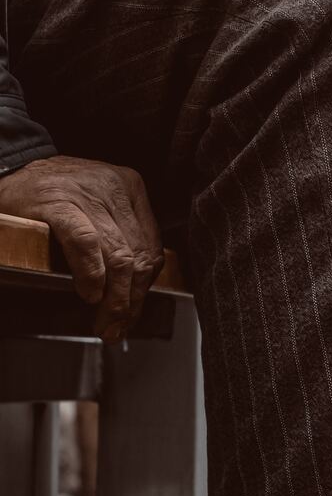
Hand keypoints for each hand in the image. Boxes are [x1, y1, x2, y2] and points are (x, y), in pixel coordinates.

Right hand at [0, 155, 163, 341]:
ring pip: (118, 255)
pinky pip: (86, 243)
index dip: (145, 288)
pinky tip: (89, 294)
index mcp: (130, 187)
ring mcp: (86, 193)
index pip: (152, 247)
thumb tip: (136, 290)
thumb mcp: (97, 207)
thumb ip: (120, 237)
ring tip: (105, 321)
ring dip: (114, 298)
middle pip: (138, 256)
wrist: (9, 168)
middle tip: (118, 326)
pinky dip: (91, 274)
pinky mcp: (58, 202)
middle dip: (131, 300)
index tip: (134, 314)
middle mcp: (113, 187)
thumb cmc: (53, 195)